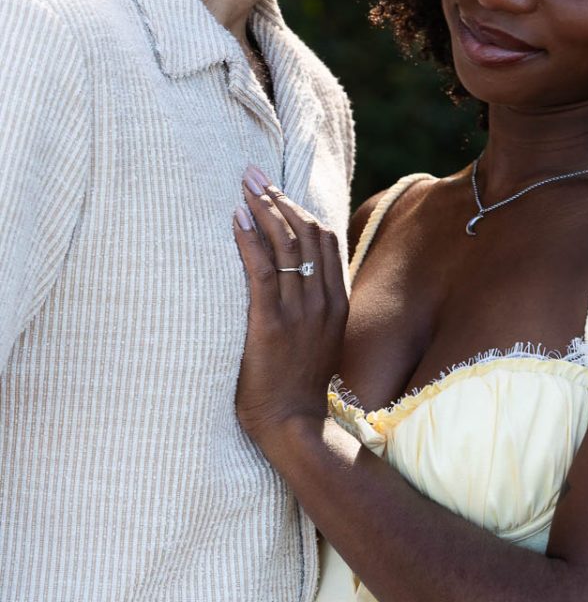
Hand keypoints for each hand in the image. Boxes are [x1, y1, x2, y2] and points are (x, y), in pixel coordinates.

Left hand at [233, 166, 348, 446]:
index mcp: (337, 303)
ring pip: (286, 245)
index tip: (276, 191)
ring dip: (263, 209)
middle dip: (279, 199)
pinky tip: (236, 219)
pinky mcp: (272, 324)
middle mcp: (323, 301)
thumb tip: (293, 286)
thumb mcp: (318, 343)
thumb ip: (313, 312)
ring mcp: (300, 312)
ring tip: (243, 187)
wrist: (294, 426)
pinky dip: (249, 239)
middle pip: (306, 233)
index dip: (300, 209)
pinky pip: (262, 270)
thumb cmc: (296, 388)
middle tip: (253, 176)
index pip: (325, 240)